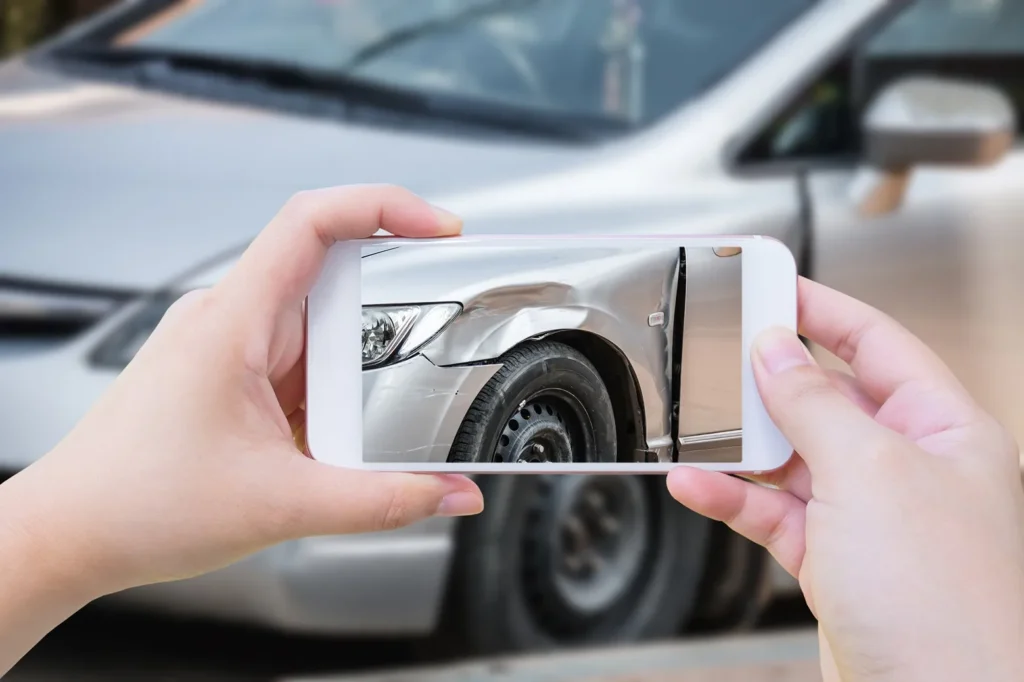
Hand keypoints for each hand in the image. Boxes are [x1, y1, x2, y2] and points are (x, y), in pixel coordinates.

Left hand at [0, 185, 483, 670]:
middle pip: (330, 273)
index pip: (313, 220)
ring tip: (352, 421)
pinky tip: (327, 434)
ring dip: (354, 365)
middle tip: (420, 354)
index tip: (438, 227)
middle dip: (386, 314)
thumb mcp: (284, 506)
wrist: (72, 533)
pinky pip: (298, 359)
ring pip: (317, 324)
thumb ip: (383, 502)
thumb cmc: (136, 502)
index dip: (384, 207)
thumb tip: (451, 492)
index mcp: (232, 321)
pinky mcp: (231, 373)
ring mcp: (228, 345)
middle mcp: (229, 319)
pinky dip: (329, 390)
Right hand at [668, 278, 1023, 681]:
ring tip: (697, 432)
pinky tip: (699, 486)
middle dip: (773, 385)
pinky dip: (733, 498)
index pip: (879, 345)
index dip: (824, 311)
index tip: (773, 286)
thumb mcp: (869, 472)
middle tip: (723, 359)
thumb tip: (775, 350)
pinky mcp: (835, 560)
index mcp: (944, 430)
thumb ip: (813, 404)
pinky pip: (773, 512)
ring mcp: (871, 517)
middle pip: (829, 400)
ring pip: (793, 459)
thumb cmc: (946, 603)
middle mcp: (910, 468)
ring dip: (741, 450)